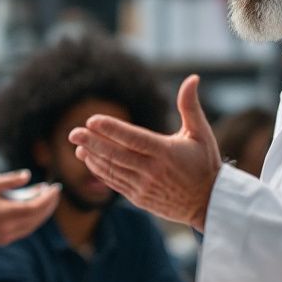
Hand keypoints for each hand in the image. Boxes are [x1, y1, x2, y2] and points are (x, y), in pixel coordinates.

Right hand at [0, 170, 60, 244]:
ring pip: (33, 225)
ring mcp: (7, 236)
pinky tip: (36, 207)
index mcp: (2, 213)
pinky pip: (26, 229)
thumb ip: (8, 180)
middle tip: (55, 190)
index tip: (55, 187)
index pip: (33, 208)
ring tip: (48, 197)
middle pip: (37, 217)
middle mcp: (7, 227)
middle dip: (49, 204)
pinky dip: (34, 219)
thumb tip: (27, 175)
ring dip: (43, 212)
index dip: (47, 198)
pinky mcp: (6, 239)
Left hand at [69, 74, 221, 230]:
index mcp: (166, 152)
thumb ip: (190, 106)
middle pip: (117, 155)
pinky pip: (115, 183)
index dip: (112, 129)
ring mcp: (144, 186)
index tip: (92, 120)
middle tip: (73, 133)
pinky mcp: (139, 197)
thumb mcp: (201, 133)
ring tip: (77, 145)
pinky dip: (100, 171)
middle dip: (93, 143)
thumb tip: (193, 78)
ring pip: (112, 170)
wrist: (207, 202)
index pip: (134, 138)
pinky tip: (89, 159)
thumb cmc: (204, 163)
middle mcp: (153, 170)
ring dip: (93, 157)